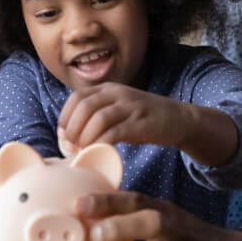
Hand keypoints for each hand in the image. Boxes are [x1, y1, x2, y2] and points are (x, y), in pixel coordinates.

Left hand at [57, 83, 185, 150]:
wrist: (178, 119)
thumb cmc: (142, 119)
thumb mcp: (118, 108)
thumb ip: (96, 114)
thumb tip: (68, 133)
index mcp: (108, 89)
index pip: (77, 97)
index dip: (65, 116)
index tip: (63, 135)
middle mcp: (118, 93)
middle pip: (84, 106)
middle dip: (72, 129)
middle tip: (70, 146)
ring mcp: (130, 107)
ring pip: (98, 119)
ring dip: (85, 138)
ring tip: (82, 151)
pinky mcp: (141, 123)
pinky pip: (114, 133)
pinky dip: (101, 144)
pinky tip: (99, 152)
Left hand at [60, 192, 241, 240]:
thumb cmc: (192, 238)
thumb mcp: (171, 217)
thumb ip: (135, 214)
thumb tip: (87, 215)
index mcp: (167, 213)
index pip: (136, 201)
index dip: (108, 200)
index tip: (78, 204)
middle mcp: (174, 236)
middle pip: (144, 229)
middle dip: (113, 233)